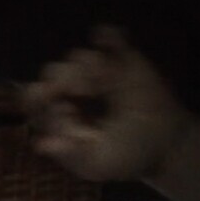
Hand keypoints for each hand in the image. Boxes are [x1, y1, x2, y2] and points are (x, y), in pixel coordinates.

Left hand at [19, 25, 190, 183]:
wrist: (165, 144)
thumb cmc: (126, 156)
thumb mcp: (97, 164)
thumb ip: (71, 155)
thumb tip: (41, 145)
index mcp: (58, 114)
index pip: (34, 96)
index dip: (38, 95)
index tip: (55, 100)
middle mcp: (72, 89)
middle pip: (53, 71)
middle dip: (64, 78)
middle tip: (85, 91)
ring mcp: (97, 72)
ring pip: (78, 56)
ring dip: (90, 66)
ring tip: (107, 83)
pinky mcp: (122, 59)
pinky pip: (110, 37)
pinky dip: (108, 36)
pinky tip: (113, 43)